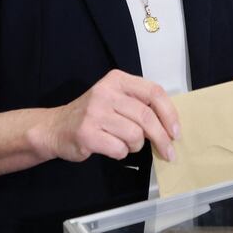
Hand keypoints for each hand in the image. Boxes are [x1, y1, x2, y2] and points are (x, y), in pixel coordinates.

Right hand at [33, 69, 178, 162]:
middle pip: (146, 117)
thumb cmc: (93, 114)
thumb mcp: (116, 98)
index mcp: (117, 80)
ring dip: (136, 146)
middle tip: (169, 152)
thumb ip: (140, 104)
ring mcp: (94, 113)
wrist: (56, 127)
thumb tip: (171, 125)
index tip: (176, 131)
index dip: (169, 114)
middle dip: (162, 138)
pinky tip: (112, 148)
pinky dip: (121, 153)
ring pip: (135, 135)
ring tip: (127, 144)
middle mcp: (105, 92)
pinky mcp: (87, 134)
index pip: (154, 92)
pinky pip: (119, 149)